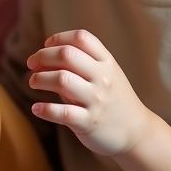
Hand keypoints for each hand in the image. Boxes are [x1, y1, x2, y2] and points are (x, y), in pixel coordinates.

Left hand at [27, 29, 149, 157]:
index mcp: (107, 63)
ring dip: (40, 79)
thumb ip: (77, 64)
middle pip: (67, 55)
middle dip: (43, 56)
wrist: (138, 133)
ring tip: (33, 83)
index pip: (81, 38)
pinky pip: (63, 112)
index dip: (59, 38)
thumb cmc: (111, 97)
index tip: (46, 45)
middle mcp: (103, 79)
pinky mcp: (90, 122)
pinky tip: (37, 108)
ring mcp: (98, 101)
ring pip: (62, 80)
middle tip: (31, 64)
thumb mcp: (103, 75)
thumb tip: (39, 58)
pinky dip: (45, 109)